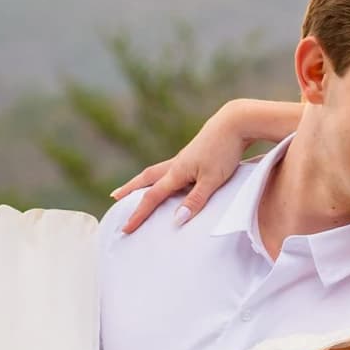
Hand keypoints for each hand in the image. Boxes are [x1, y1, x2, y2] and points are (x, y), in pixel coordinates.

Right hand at [110, 100, 281, 234]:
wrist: (236, 122)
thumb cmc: (225, 150)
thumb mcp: (212, 180)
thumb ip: (195, 200)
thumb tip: (175, 221)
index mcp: (177, 171)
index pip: (152, 197)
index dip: (138, 214)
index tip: (125, 228)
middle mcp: (176, 164)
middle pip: (147, 178)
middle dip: (130, 190)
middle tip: (114, 198)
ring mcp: (185, 158)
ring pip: (157, 172)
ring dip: (143, 181)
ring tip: (134, 188)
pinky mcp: (195, 154)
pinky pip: (171, 169)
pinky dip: (162, 177)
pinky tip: (168, 179)